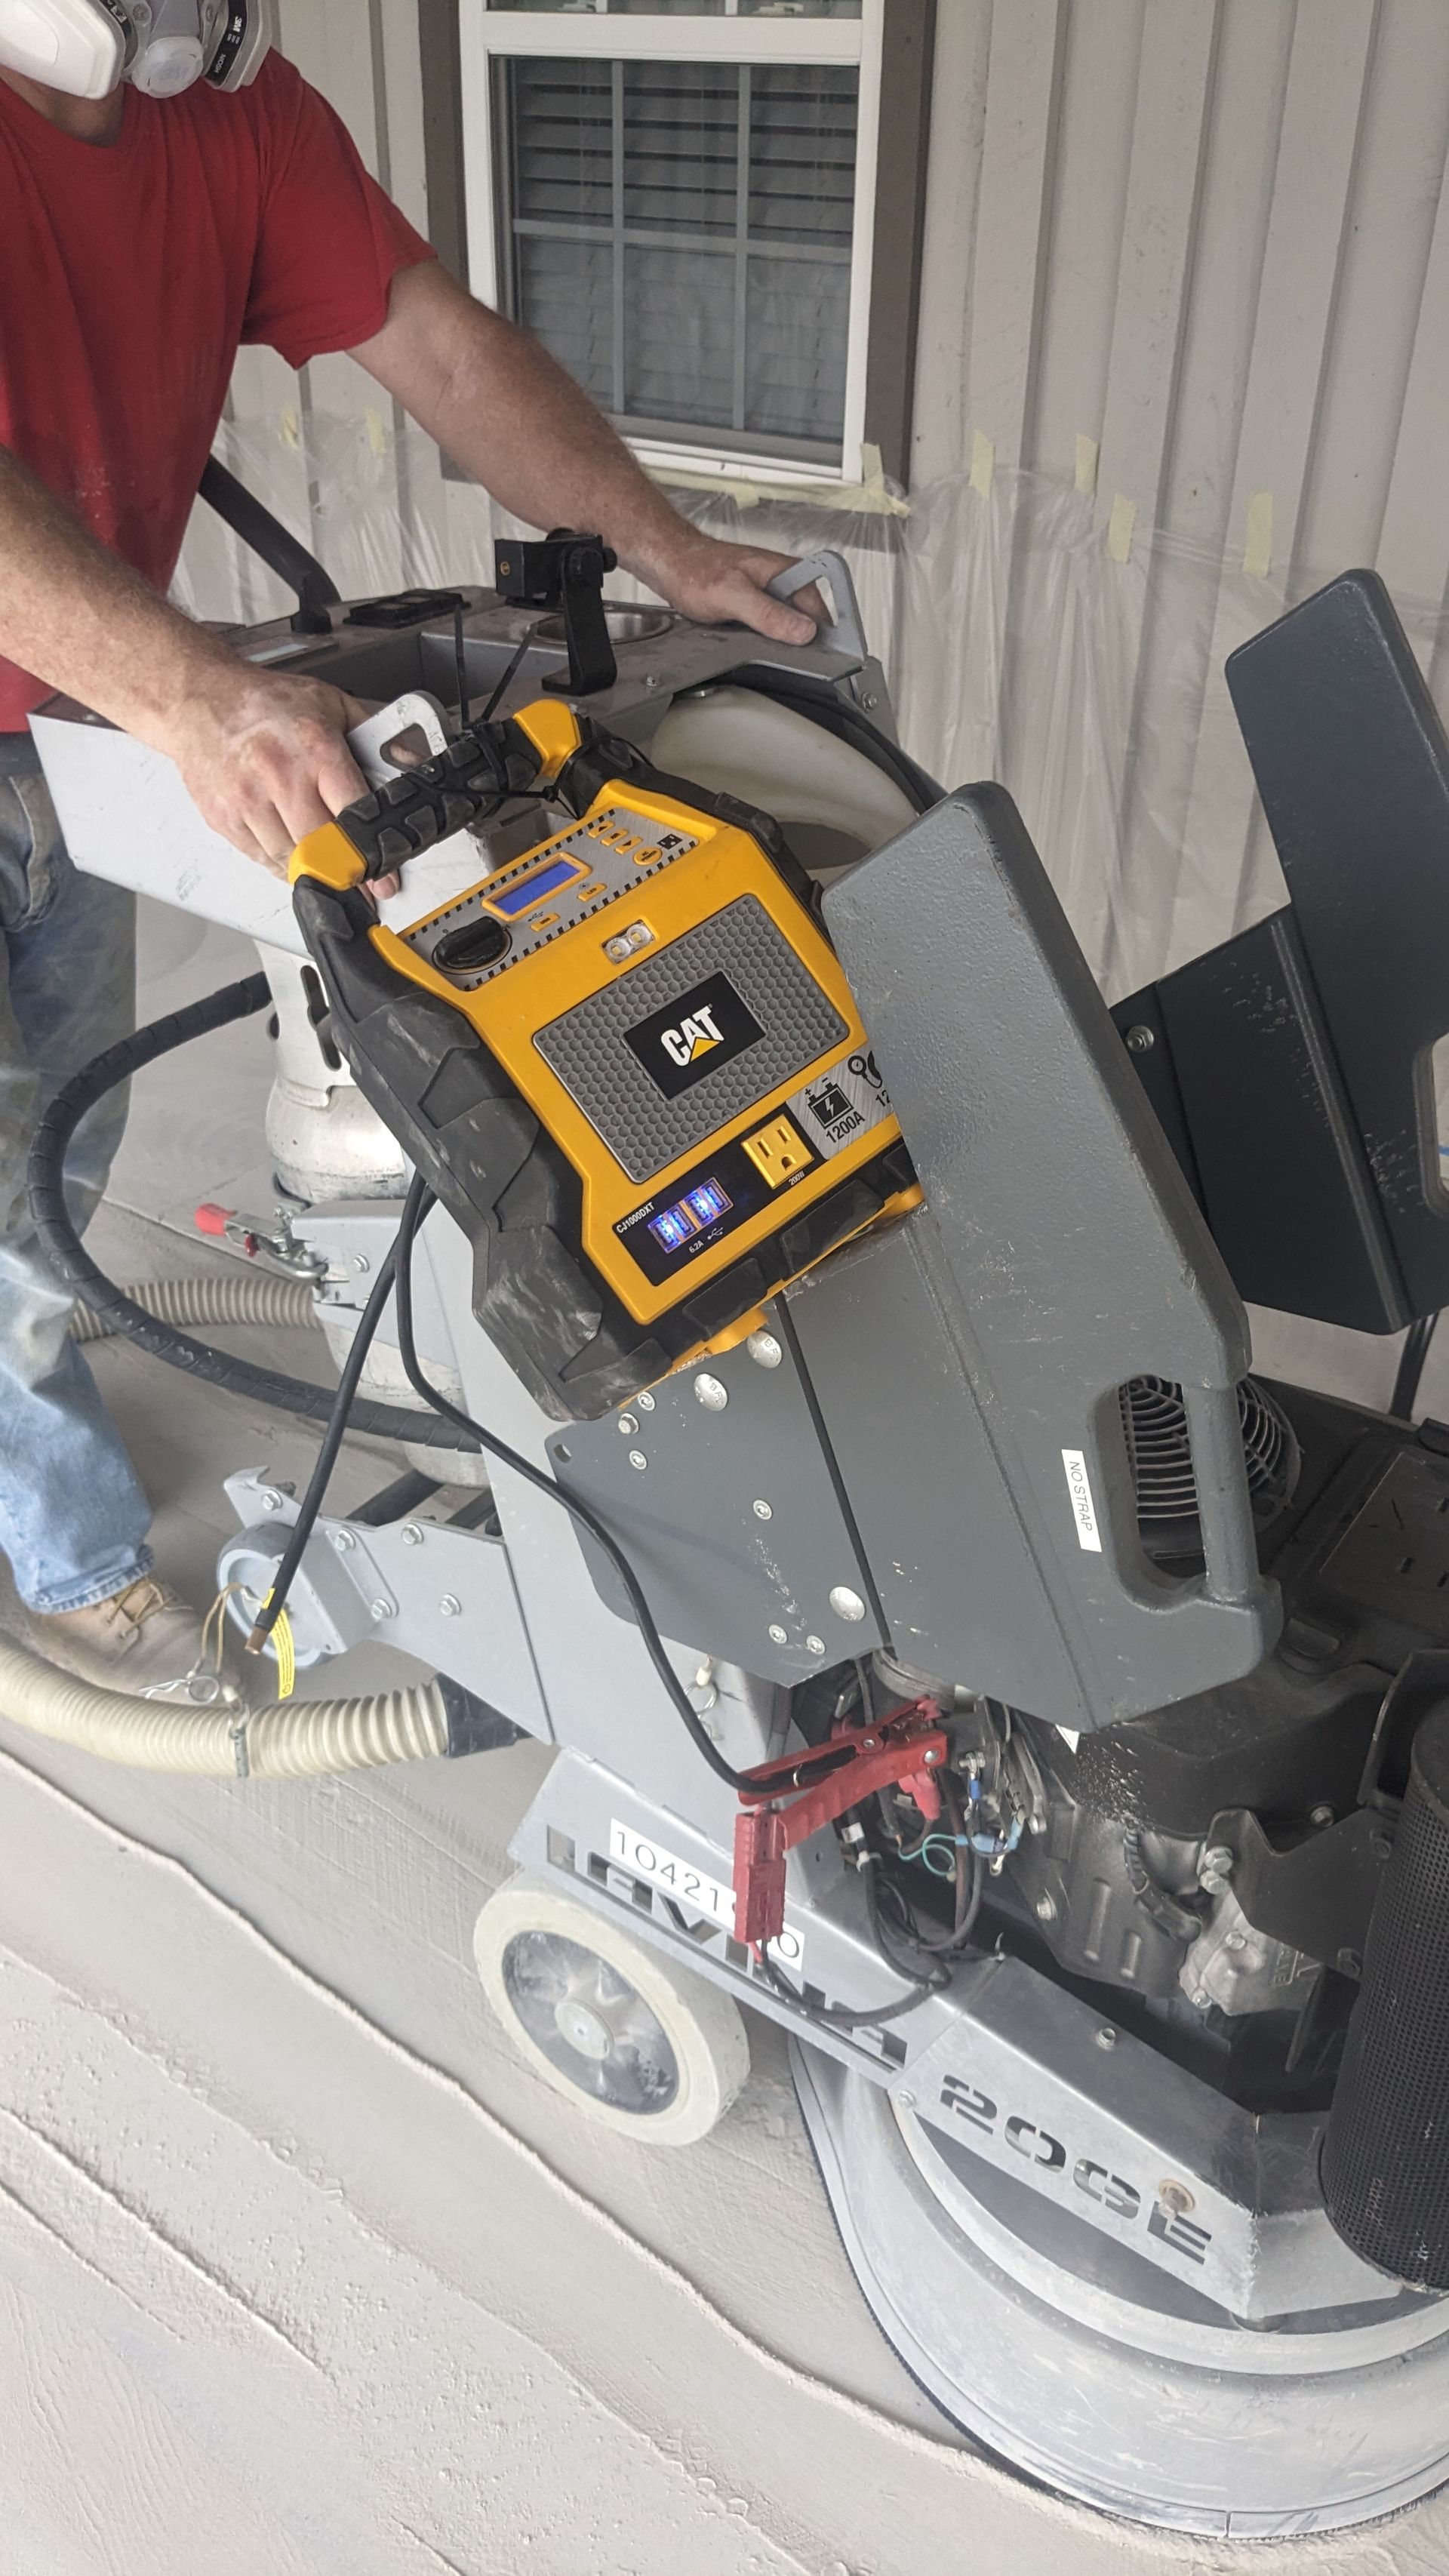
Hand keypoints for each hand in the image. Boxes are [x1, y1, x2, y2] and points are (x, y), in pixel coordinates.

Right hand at [154, 670, 372, 878]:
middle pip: (322, 848)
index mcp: (314, 748)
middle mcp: (279, 775)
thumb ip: (374, 733)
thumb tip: (411, 762)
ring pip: (291, 862)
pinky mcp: (224, 819)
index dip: (372, 854)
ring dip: (313, 871)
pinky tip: (294, 854)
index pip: (353, 813)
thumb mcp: (330, 704)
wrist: (198, 699)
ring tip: (326, 867)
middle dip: (346, 874)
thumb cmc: (264, 703)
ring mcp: (247, 800)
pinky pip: (262, 861)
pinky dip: (282, 865)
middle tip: (361, 883)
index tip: (385, 878)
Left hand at [642, 536, 828, 645]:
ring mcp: (772, 595)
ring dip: (781, 646)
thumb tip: (803, 632)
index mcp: (789, 573)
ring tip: (762, 649)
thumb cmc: (696, 570)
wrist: (671, 563)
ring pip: (789, 630)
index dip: (824, 639)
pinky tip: (751, 645)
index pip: (821, 613)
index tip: (821, 660)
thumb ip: (768, 614)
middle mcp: (785, 583)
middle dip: (800, 646)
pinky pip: (772, 630)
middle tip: (787, 663)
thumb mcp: (733, 595)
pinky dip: (765, 642)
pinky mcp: (759, 606)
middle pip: (808, 625)